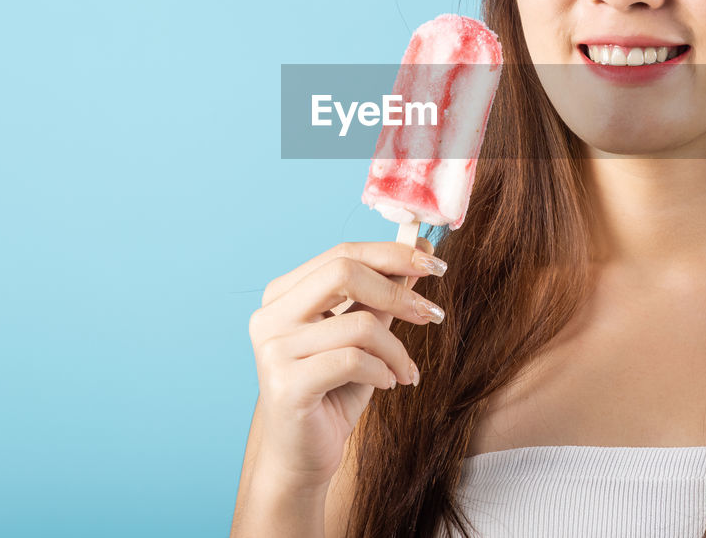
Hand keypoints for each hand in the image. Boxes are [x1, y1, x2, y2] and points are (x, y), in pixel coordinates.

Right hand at [248, 238, 445, 489]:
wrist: (302, 456)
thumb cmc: (334, 391)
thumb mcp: (364, 336)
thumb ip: (383, 295)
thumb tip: (421, 250)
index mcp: (283, 294)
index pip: (342, 254)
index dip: (392, 254)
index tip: (434, 263)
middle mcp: (270, 315)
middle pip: (343, 272)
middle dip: (398, 291)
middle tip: (432, 314)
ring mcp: (273, 349)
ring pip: (359, 324)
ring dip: (396, 349)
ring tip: (405, 371)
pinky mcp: (286, 384)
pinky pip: (353, 361)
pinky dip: (382, 371)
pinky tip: (388, 384)